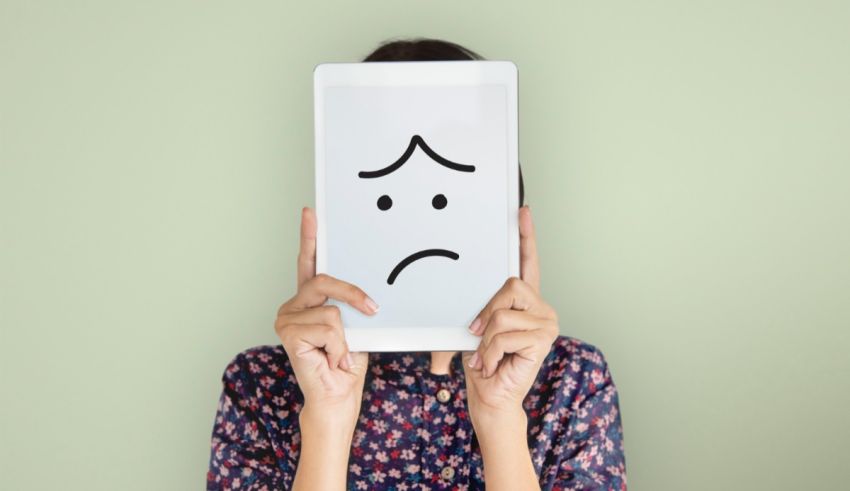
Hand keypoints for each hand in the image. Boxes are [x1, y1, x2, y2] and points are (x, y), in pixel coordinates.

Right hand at [275, 207, 376, 423]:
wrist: (339, 397)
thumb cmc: (348, 363)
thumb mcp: (356, 324)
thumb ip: (351, 303)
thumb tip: (364, 289)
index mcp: (310, 299)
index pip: (309, 261)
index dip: (310, 236)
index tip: (311, 212)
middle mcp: (294, 304)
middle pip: (325, 280)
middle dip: (353, 295)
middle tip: (373, 310)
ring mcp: (287, 318)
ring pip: (331, 309)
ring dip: (347, 336)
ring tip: (341, 354)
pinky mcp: (288, 333)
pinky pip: (329, 326)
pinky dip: (340, 347)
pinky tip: (332, 360)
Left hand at [462, 206, 558, 423]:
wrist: (491, 397)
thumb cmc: (482, 363)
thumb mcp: (474, 329)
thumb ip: (478, 310)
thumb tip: (464, 296)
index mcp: (524, 301)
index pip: (527, 262)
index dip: (525, 236)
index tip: (521, 211)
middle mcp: (540, 308)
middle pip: (508, 285)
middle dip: (485, 312)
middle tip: (476, 335)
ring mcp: (545, 323)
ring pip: (501, 314)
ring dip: (485, 340)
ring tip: (487, 356)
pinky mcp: (543, 339)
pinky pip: (503, 334)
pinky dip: (489, 353)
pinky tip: (494, 365)